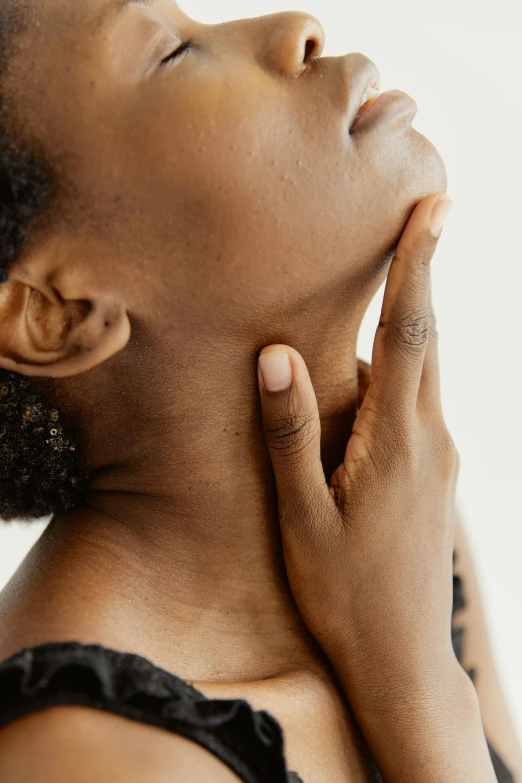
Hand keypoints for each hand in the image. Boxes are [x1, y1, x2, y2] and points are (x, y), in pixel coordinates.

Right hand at [257, 193, 460, 713]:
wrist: (404, 661)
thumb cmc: (345, 593)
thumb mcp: (303, 517)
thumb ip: (290, 433)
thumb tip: (278, 354)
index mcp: (399, 440)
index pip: (413, 331)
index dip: (421, 264)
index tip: (438, 206)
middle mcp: (431, 438)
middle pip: (423, 342)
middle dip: (418, 278)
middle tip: (416, 219)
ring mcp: (440, 458)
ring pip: (418, 377)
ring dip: (397, 335)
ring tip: (367, 306)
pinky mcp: (436, 475)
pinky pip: (414, 409)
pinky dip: (391, 382)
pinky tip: (357, 396)